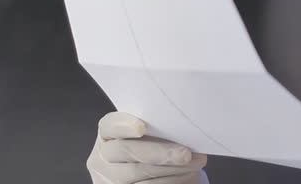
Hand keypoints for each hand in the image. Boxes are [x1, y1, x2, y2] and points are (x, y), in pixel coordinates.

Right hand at [87, 112, 208, 183]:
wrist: (152, 172)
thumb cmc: (154, 145)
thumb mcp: (150, 133)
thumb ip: (156, 125)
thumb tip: (183, 122)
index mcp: (108, 134)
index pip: (109, 126)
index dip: (123, 125)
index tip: (142, 126)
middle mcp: (104, 157)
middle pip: (127, 151)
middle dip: (159, 152)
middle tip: (185, 153)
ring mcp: (110, 179)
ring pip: (139, 174)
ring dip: (172, 170)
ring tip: (196, 163)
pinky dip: (171, 181)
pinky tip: (187, 175)